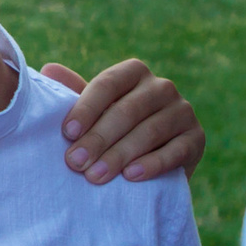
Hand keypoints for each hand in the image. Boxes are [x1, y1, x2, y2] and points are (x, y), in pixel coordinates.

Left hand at [40, 58, 205, 182]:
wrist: (154, 161)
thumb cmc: (114, 130)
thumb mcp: (94, 112)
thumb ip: (73, 92)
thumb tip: (49, 69)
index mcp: (134, 73)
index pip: (108, 84)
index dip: (86, 108)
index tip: (66, 134)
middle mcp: (162, 87)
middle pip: (128, 110)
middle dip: (98, 138)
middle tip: (75, 163)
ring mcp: (183, 111)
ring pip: (150, 131)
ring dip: (120, 155)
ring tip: (95, 176)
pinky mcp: (197, 138)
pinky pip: (176, 150)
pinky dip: (152, 164)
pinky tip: (131, 176)